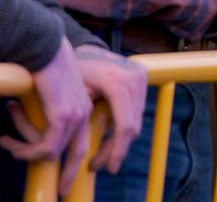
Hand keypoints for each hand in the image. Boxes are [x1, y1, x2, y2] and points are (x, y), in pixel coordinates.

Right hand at [0, 38, 95, 193]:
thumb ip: (42, 108)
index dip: (70, 159)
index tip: (53, 166)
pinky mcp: (63, 116)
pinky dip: (25, 150)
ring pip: (52, 152)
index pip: (80, 139)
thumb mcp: (44, 88)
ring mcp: (76, 114)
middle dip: (67, 174)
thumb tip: (24, 118)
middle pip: (77, 154)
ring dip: (26, 151)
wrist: (38, 40)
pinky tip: (7, 141)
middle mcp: (84, 111)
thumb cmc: (37, 58)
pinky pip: (45, 147)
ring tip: (7, 142)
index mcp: (83, 103)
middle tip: (61, 191)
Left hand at [74, 44, 147, 173]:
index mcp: (116, 81)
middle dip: (117, 148)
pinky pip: (136, 109)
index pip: (125, 125)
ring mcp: (140, 75)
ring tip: (101, 153)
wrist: (83, 47)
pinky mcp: (143, 75)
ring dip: (120, 139)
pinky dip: (123, 124)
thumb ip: (82, 120)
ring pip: (136, 119)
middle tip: (99, 164)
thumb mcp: (76, 95)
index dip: (118, 150)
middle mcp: (134, 76)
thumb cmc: (74, 71)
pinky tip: (107, 133)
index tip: (109, 168)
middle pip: (132, 125)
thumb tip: (81, 153)